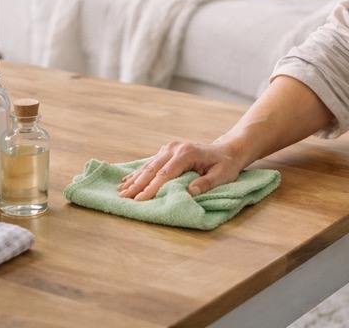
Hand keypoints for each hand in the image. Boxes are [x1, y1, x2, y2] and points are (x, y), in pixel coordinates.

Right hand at [117, 140, 244, 200]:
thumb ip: (206, 183)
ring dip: (135, 179)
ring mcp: (170, 148)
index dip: (152, 188)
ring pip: (149, 165)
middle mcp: (175, 148)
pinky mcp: (167, 151)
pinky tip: (127, 180)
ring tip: (121, 191)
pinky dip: (138, 173)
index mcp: (187, 153)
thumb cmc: (225, 165)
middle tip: (125, 198)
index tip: (140, 200)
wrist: (227, 150)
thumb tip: (190, 192)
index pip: (166, 173)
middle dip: (138, 185)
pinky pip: (150, 163)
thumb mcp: (222, 175)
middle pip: (153, 169)